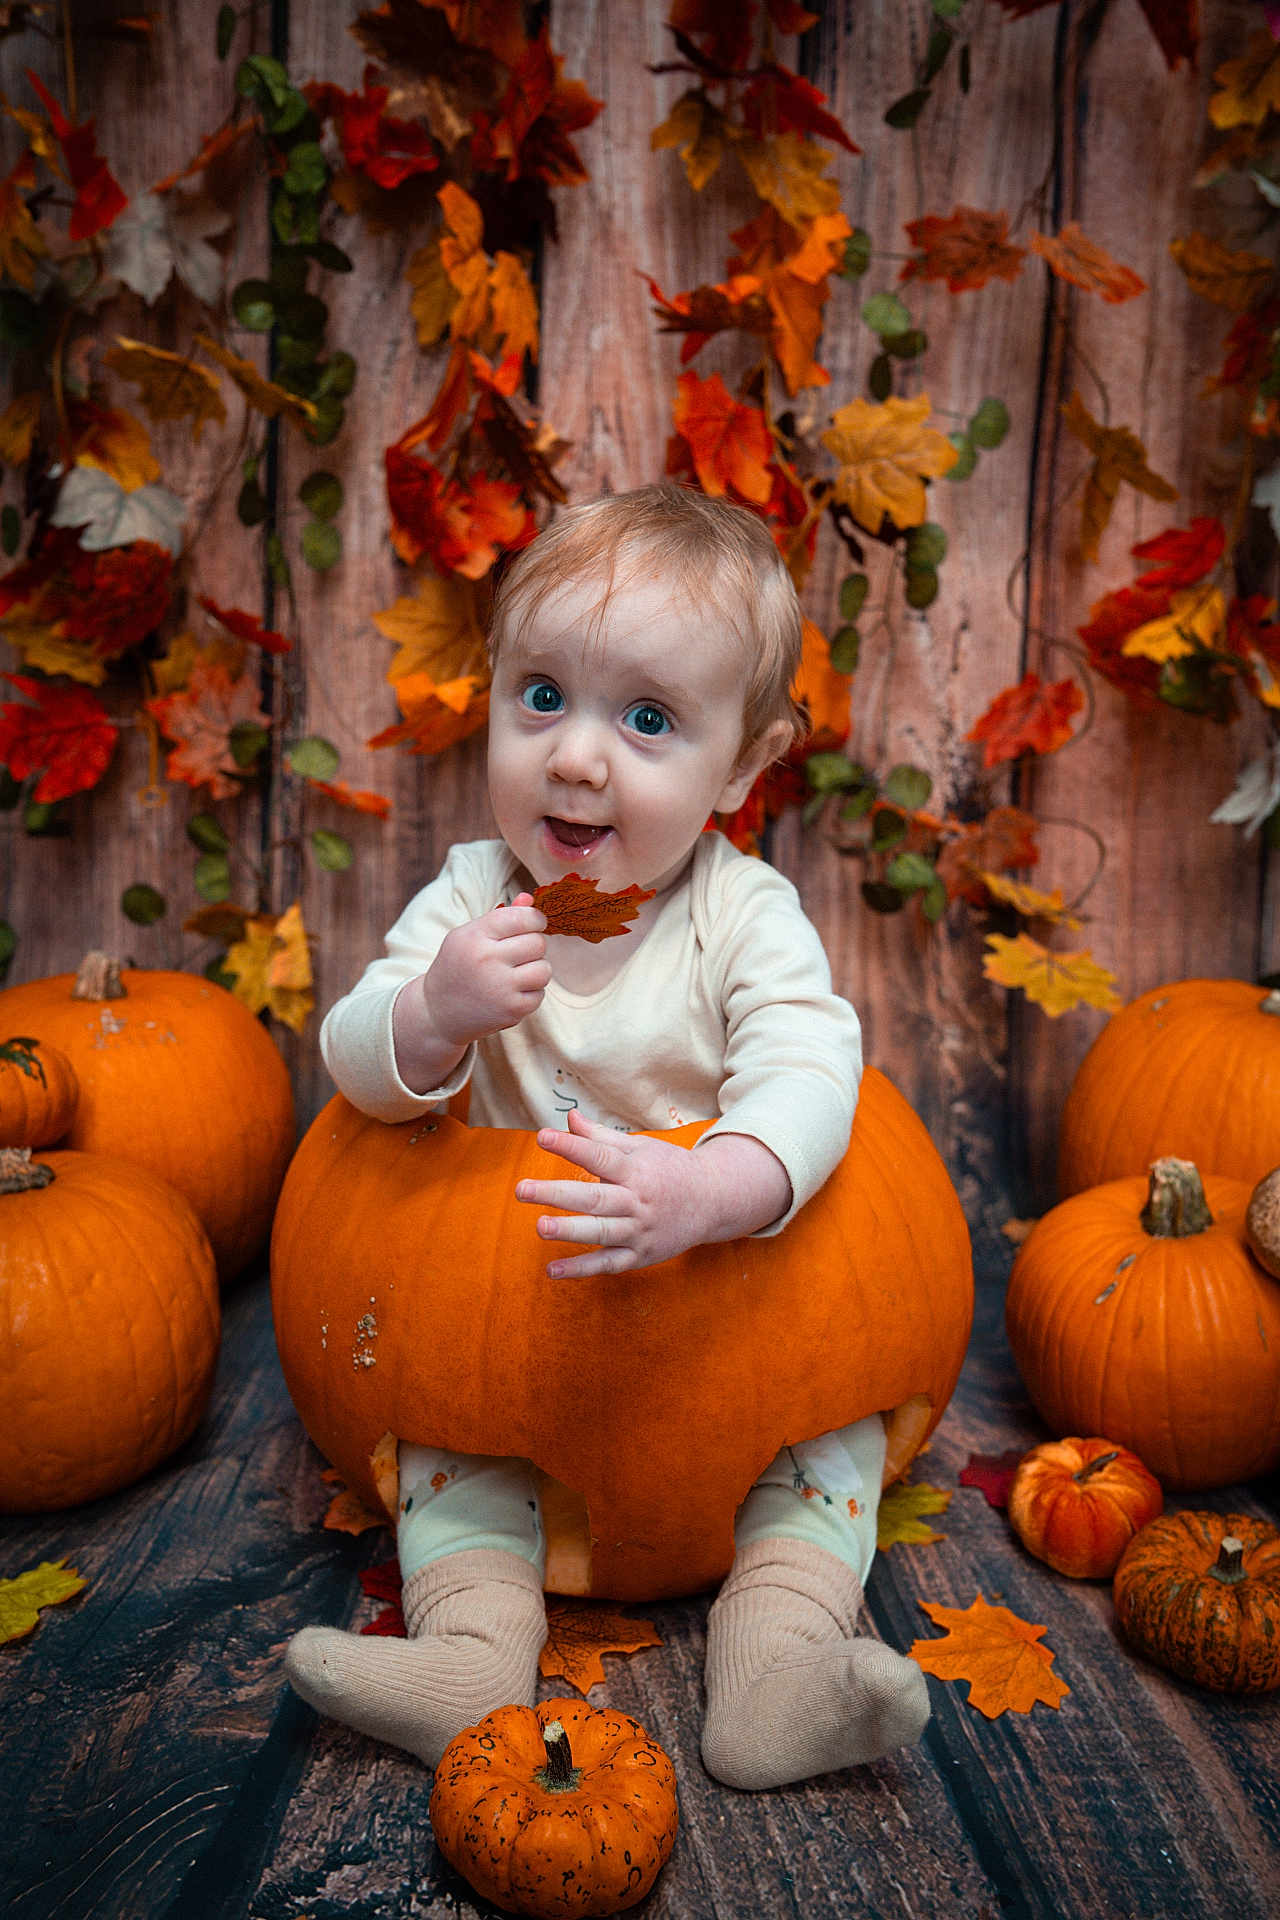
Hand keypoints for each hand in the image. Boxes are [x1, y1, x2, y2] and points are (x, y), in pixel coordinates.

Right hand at [393, 895, 549, 1091]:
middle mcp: (487, 960)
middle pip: (538, 943)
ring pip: (544, 969)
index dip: (535, 919)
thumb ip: (501, 917)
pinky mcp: (511, 1010)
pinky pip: (541, 993)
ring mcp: (500, 987)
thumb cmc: (458, 967)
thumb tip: (530, 899)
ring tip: (517, 973)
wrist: (437, 1012)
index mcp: (474, 936)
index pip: (522, 917)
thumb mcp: (468, 936)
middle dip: (533, 946)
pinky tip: (512, 993)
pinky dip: (531, 993)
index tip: (534, 924)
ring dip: (536, 970)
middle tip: (518, 954)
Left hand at [515, 1110, 791, 1278]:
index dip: (571, 1147)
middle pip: (594, 1198)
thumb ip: (601, 1137)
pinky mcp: (639, 1256)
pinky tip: (553, 1270)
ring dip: (570, 1231)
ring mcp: (639, 1231)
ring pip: (601, 1232)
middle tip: (522, 1189)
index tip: (542, 1137)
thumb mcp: (641, 1148)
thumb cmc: (669, 1169)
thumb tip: (568, 1118)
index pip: (599, 1156)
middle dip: (557, 1194)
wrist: (713, 1201)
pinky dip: (582, 1269)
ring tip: (540, 1226)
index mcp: (635, 1170)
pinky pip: (608, 1264)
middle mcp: (637, 1201)